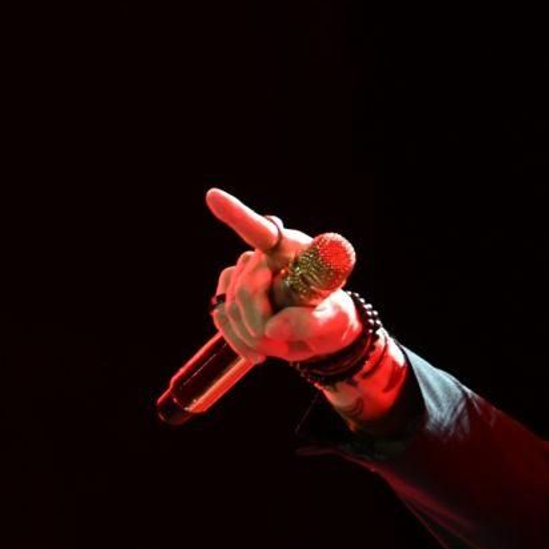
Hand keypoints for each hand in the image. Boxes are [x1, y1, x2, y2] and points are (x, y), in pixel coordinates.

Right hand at [205, 187, 359, 365]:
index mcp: (295, 250)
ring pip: (231, 303)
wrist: (322, 333)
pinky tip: (256, 351)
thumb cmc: (333, 317)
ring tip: (279, 347)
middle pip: (247, 286)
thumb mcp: (334, 321)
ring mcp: (244, 271)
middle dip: (260, 322)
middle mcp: (265, 254)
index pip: (264, 231)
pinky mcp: (231, 291)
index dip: (238, 215)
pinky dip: (236, 338)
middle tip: (282, 346)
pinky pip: (221, 315)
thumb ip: (309, 322)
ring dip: (250, 334)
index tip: (214, 198)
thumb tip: (273, 328)